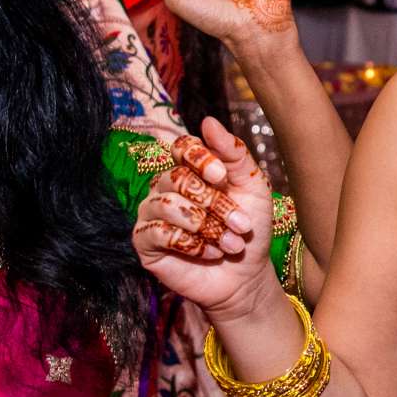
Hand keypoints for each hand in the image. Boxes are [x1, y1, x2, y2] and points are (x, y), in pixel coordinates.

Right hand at [131, 118, 275, 319]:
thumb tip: (207, 121)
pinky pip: (159, 232)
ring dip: (207, 226)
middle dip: (215, 203)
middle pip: (179, 179)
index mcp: (190, 170)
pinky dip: (191, 244)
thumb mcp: (252, 188)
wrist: (246, 276)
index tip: (222, 176)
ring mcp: (152, 213)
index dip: (200, 158)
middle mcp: (165, 187)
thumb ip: (234, 154)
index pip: (181, 147)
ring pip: (168, 205)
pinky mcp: (144, 242)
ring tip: (231, 244)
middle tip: (242, 225)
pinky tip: (210, 253)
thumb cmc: (249, 228)